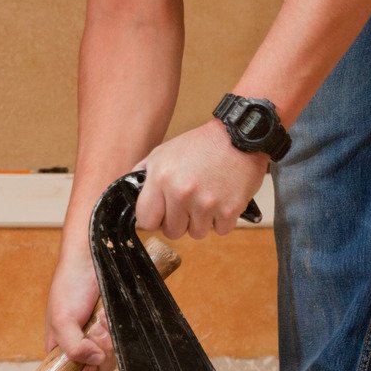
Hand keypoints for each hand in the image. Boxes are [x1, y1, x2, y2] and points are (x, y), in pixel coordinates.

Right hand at [45, 250, 115, 370]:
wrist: (93, 255)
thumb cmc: (70, 284)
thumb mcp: (61, 318)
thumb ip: (71, 346)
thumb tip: (94, 361)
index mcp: (62, 348)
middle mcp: (83, 345)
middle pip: (98, 370)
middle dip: (99, 351)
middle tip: (93, 328)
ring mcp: (103, 335)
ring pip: (114, 355)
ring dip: (110, 337)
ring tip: (102, 316)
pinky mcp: (119, 325)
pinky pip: (126, 338)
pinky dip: (120, 327)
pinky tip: (112, 314)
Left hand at [136, 120, 268, 238]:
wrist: (240, 137)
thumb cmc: (201, 145)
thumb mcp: (164, 151)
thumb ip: (144, 174)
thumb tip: (130, 192)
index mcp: (161, 179)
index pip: (146, 221)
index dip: (154, 219)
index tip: (162, 213)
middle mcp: (181, 193)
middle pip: (172, 232)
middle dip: (179, 221)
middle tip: (189, 203)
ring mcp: (206, 204)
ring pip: (196, 233)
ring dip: (201, 221)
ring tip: (207, 199)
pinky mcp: (229, 210)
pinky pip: (220, 230)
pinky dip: (222, 220)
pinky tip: (222, 200)